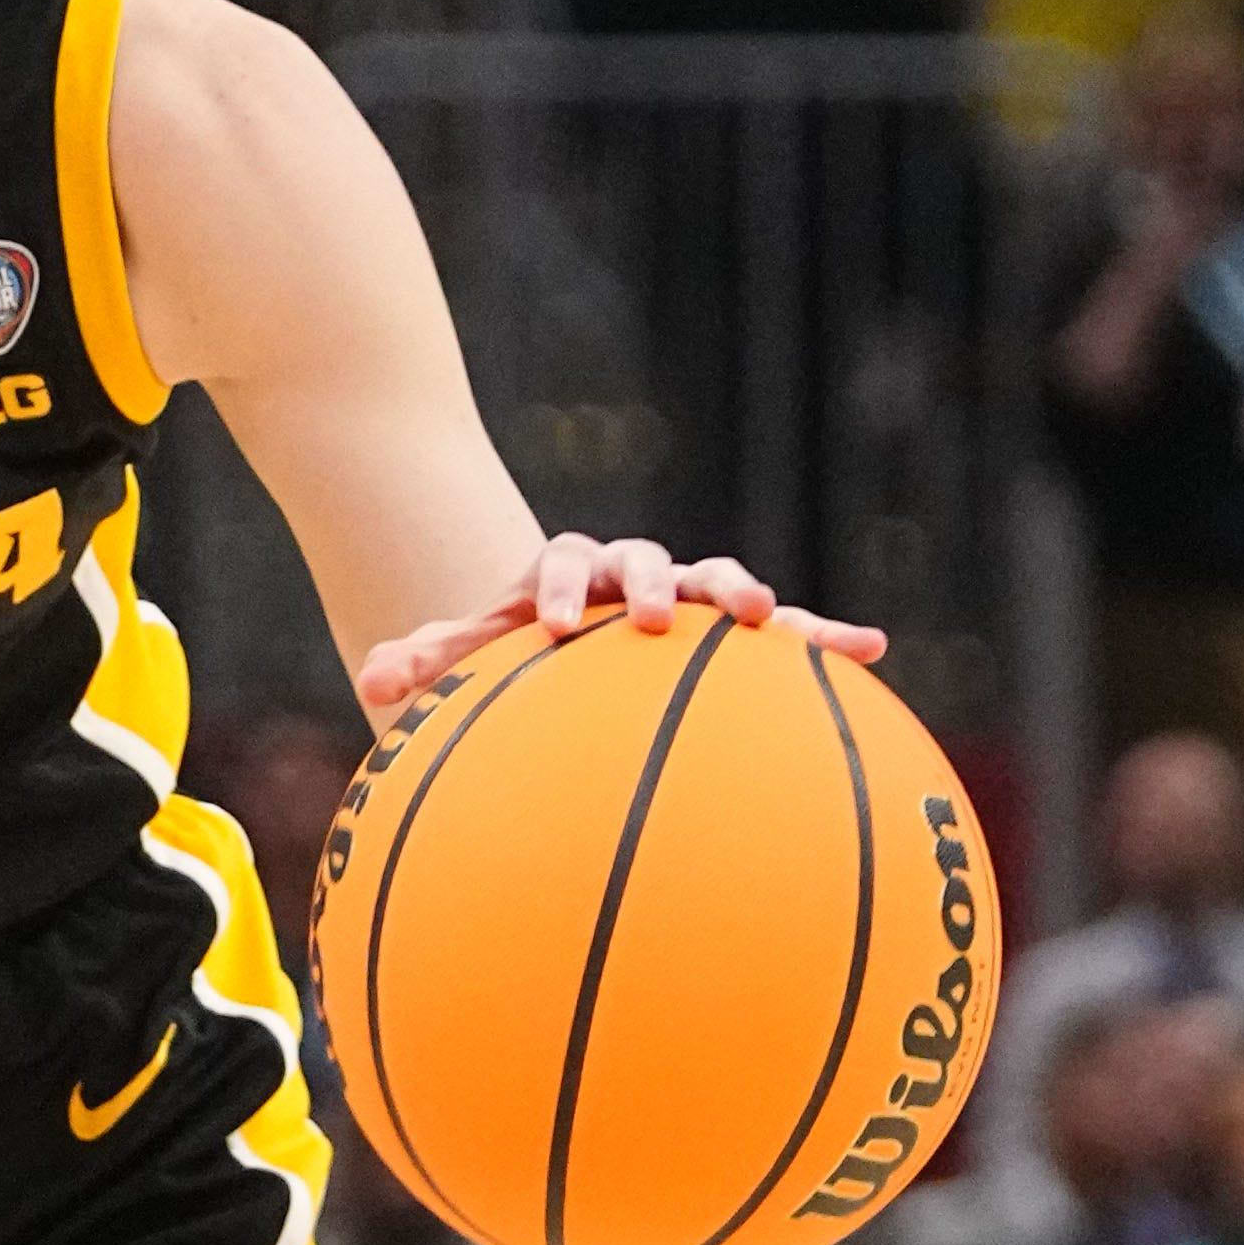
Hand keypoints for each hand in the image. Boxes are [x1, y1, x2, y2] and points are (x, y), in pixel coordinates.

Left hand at [354, 533, 886, 712]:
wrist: (568, 648)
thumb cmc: (510, 662)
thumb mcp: (463, 665)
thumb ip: (423, 664)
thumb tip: (372, 683)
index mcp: (563, 577)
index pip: (559, 564)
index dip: (559, 589)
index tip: (553, 627)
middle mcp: (629, 579)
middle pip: (644, 560)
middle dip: (652, 583)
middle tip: (654, 617)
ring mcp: (688, 602)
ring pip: (718, 584)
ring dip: (743, 596)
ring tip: (767, 619)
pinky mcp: (737, 637)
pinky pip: (791, 634)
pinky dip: (827, 635)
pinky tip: (871, 647)